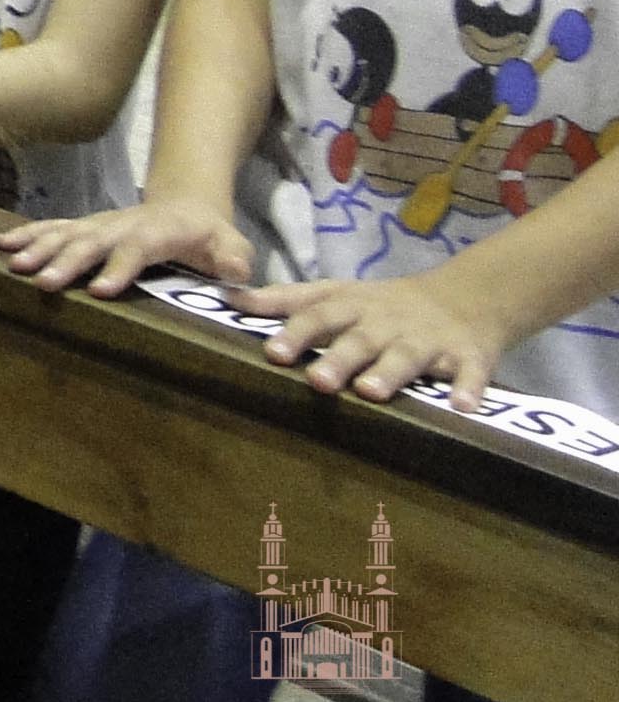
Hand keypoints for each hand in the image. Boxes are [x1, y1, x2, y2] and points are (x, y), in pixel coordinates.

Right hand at [0, 196, 256, 298]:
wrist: (186, 204)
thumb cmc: (209, 236)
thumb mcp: (233, 243)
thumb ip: (234, 258)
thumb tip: (235, 276)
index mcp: (159, 231)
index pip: (138, 249)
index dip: (120, 268)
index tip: (101, 291)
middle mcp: (123, 224)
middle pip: (92, 241)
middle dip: (66, 261)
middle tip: (42, 283)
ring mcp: (100, 223)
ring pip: (66, 233)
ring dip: (39, 247)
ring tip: (13, 265)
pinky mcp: (85, 226)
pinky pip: (53, 227)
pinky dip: (27, 234)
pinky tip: (2, 244)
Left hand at [231, 270, 522, 410]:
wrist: (465, 296)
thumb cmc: (384, 305)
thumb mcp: (335, 294)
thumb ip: (285, 300)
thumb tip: (230, 299)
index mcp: (353, 306)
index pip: (318, 316)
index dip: (296, 332)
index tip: (272, 352)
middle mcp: (386, 322)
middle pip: (359, 339)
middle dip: (337, 359)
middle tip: (316, 381)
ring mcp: (429, 339)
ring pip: (407, 355)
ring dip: (389, 373)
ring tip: (371, 392)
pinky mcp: (470, 356)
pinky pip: (471, 373)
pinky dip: (469, 388)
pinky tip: (463, 408)